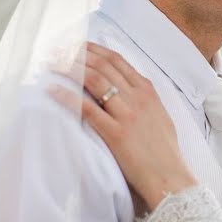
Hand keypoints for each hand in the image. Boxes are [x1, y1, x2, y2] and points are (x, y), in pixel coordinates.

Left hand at [49, 42, 197, 210]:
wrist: (170, 177)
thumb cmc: (165, 151)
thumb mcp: (159, 115)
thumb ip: (144, 98)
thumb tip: (127, 88)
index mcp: (147, 90)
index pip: (117, 60)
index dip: (94, 49)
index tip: (77, 45)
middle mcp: (138, 97)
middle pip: (102, 65)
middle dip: (77, 54)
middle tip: (57, 51)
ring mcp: (127, 114)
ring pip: (94, 80)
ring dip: (69, 68)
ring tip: (51, 64)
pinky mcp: (116, 133)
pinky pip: (87, 109)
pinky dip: (67, 96)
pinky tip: (52, 90)